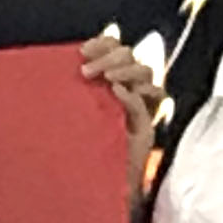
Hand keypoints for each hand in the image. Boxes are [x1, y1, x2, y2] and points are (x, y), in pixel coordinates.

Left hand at [78, 34, 164, 160]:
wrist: (91, 180)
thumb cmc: (75, 144)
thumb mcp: (70, 108)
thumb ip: (74, 85)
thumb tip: (67, 57)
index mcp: (108, 77)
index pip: (115, 46)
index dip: (103, 42)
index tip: (82, 52)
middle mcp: (127, 86)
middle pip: (130, 55)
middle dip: (109, 58)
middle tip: (86, 73)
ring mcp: (140, 104)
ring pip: (145, 71)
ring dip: (125, 70)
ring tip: (106, 81)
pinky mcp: (147, 123)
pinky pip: (154, 98)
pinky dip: (135, 92)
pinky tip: (117, 92)